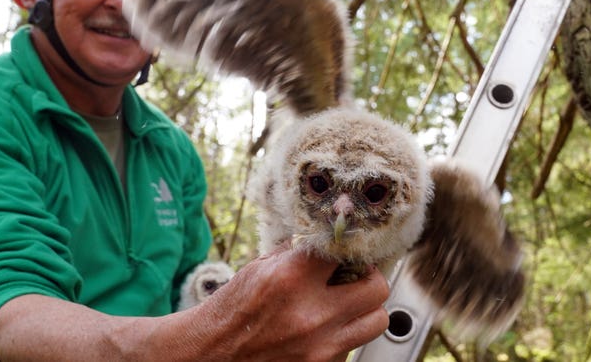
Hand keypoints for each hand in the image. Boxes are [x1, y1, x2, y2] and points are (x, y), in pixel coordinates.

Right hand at [155, 247, 389, 361]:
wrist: (213, 353)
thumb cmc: (233, 308)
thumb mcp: (260, 267)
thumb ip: (297, 254)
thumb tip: (327, 240)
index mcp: (292, 279)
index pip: (345, 250)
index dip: (348, 247)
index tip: (346, 249)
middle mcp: (312, 313)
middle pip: (377, 288)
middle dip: (369, 277)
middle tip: (356, 276)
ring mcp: (320, 345)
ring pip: (377, 321)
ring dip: (367, 308)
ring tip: (348, 303)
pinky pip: (354, 344)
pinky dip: (346, 332)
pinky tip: (327, 326)